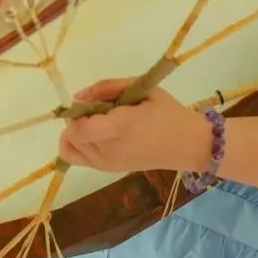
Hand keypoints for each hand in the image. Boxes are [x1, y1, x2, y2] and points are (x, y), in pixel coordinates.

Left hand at [59, 78, 210, 174]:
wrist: (186, 144)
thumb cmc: (167, 112)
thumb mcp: (142, 88)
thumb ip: (107, 87)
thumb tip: (77, 96)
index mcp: (121, 128)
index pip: (79, 128)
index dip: (76, 112)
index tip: (89, 101)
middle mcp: (110, 150)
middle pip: (72, 136)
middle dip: (76, 118)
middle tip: (96, 108)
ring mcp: (107, 164)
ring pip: (71, 146)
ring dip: (76, 131)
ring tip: (98, 121)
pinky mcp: (108, 170)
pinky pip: (77, 158)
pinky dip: (76, 144)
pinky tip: (93, 134)